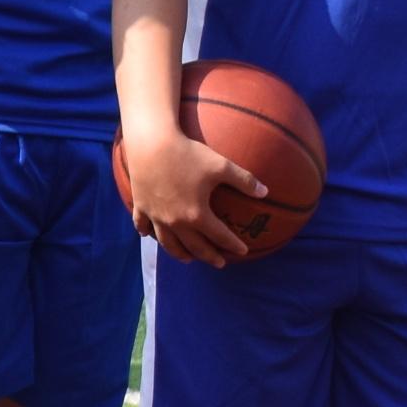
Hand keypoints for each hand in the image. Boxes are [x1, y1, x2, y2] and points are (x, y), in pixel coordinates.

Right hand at [121, 125, 259, 268]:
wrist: (151, 143)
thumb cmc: (187, 154)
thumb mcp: (220, 165)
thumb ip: (244, 180)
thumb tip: (265, 191)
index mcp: (197, 215)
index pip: (220, 236)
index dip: (233, 245)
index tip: (243, 251)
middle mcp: (175, 221)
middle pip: (194, 246)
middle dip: (209, 256)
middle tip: (220, 263)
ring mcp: (156, 215)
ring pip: (168, 243)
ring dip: (179, 253)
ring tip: (188, 259)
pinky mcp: (140, 205)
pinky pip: (141, 225)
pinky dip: (145, 232)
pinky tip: (147, 235)